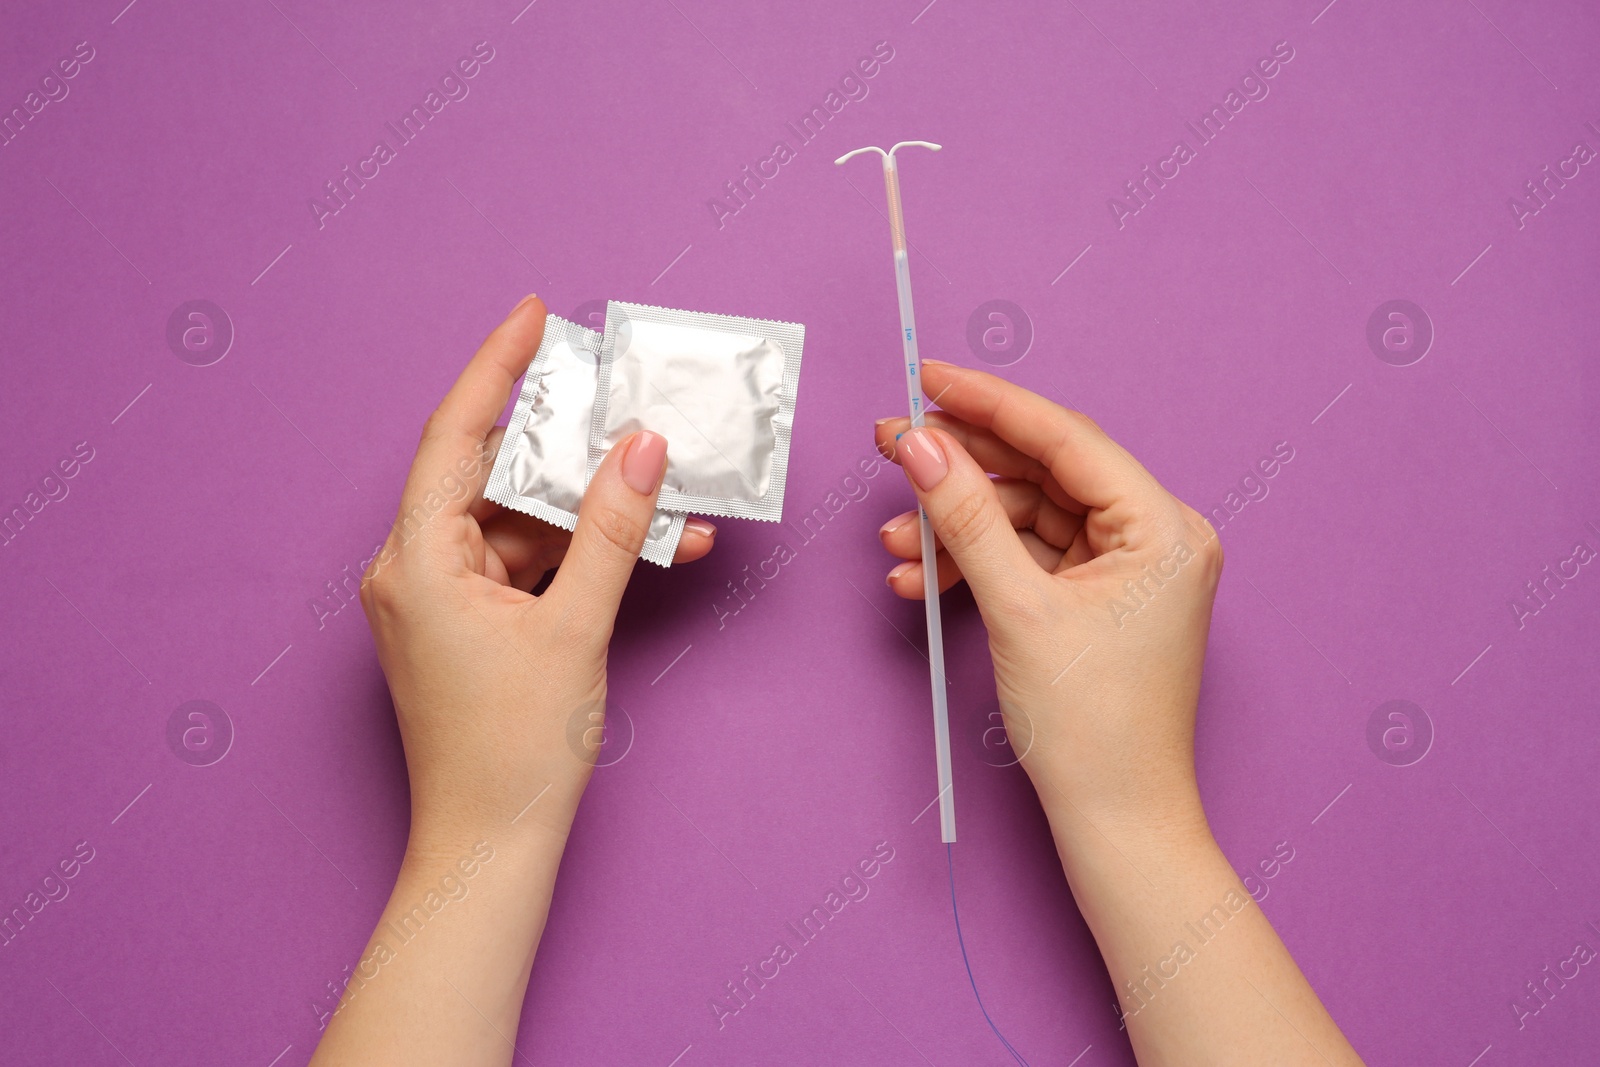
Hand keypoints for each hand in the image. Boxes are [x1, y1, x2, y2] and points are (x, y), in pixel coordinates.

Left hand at [360, 295, 712, 846]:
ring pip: (523, 522)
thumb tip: (642, 448)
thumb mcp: (575, 629)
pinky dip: (584, 555)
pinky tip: (653, 545)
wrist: (491, 849)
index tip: (536, 315)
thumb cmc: (515, 752)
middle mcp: (415, 570)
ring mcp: (443, 600)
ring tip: (671, 492)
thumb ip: (614, 531)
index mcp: (416, 560)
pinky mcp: (472, 626)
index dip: (497, 368)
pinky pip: (530, 565)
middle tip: (628, 402)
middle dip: (571, 446)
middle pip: (496, 476)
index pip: (455, 435)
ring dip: (595, 511)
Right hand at [875, 363, 1363, 1065]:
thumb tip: (921, 442)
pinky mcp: (1098, 600)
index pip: (1066, 439)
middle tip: (891, 449)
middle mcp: (1156, 537)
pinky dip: (976, 564)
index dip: (990, 403)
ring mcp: (1127, 570)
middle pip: (1042, 474)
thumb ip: (966, 515)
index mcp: (1165, 527)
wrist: (1114, 821)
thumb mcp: (1018, 608)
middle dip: (961, 470)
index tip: (928, 376)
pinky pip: (1029, 558)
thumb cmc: (1090, 727)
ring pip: (1026, 517)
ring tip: (897, 546)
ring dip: (958, 527)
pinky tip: (922, 579)